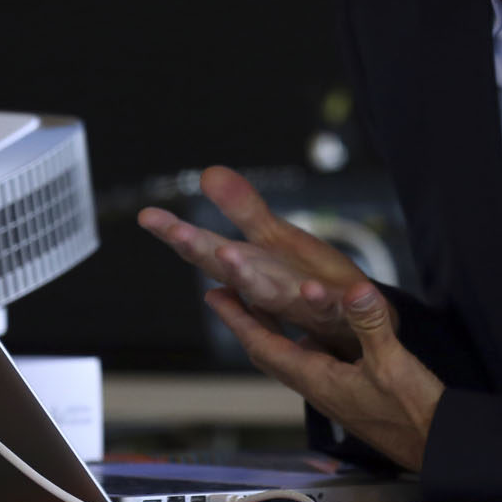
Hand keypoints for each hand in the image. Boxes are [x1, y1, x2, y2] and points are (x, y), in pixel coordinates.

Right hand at [138, 165, 373, 356]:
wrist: (355, 330)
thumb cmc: (306, 282)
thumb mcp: (275, 240)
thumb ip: (243, 210)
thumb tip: (207, 171)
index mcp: (251, 268)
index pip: (209, 249)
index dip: (180, 234)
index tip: (146, 215)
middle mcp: (269, 288)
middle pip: (231, 271)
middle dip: (206, 253)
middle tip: (179, 233)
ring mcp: (301, 303)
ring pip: (271, 294)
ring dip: (250, 278)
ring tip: (228, 255)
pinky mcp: (338, 311)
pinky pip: (328, 307)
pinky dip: (320, 299)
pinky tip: (313, 287)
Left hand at [207, 279, 442, 471]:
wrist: (435, 445)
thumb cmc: (412, 412)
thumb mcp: (392, 362)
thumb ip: (371, 324)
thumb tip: (354, 288)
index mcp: (319, 380)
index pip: (266, 347)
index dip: (239, 320)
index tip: (216, 296)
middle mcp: (318, 388)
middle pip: (269, 354)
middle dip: (246, 324)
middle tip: (228, 296)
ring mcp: (333, 393)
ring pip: (289, 359)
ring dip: (271, 332)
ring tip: (262, 306)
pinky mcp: (349, 394)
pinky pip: (312, 364)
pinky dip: (301, 343)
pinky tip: (315, 332)